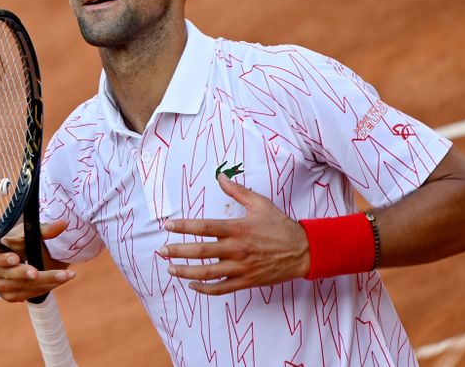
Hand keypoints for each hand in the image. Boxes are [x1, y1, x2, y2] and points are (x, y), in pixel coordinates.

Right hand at [0, 220, 74, 301]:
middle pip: (12, 275)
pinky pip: (30, 294)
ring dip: (46, 281)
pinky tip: (60, 280)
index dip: (4, 259)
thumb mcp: (24, 233)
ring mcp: (2, 288)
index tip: (16, 258)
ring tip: (65, 275)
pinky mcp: (11, 297)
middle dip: (27, 273)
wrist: (7, 260)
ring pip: (24, 287)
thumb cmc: (14, 243)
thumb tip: (64, 223)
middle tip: (38, 273)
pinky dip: (46, 287)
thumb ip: (44, 230)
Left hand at [160, 174, 309, 294]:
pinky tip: (192, 285)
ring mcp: (241, 268)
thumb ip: (237, 191)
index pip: (204, 227)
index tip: (167, 225)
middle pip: (200, 252)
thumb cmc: (280, 226)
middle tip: (161, 250)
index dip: (183, 227)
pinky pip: (221, 289)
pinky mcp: (246, 281)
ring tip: (170, 269)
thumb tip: (220, 176)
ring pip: (207, 273)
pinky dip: (205, 289)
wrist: (303, 251)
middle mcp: (236, 249)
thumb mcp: (260, 203)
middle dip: (177, 251)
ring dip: (185, 272)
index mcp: (237, 229)